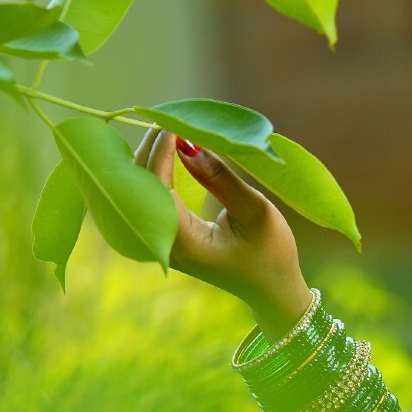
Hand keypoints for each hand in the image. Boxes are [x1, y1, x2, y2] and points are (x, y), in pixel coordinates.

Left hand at [138, 128, 311, 338]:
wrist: (272, 290)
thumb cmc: (272, 253)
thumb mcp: (255, 212)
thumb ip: (221, 179)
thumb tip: (188, 146)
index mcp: (185, 243)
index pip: (156, 189)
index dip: (160, 152)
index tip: (174, 125)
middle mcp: (166, 247)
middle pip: (139, 189)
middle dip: (151, 150)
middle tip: (170, 121)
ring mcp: (163, 245)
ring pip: (139, 194)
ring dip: (150, 159)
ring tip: (170, 132)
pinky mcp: (168, 239)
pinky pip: (149, 201)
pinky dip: (153, 174)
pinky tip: (164, 153)